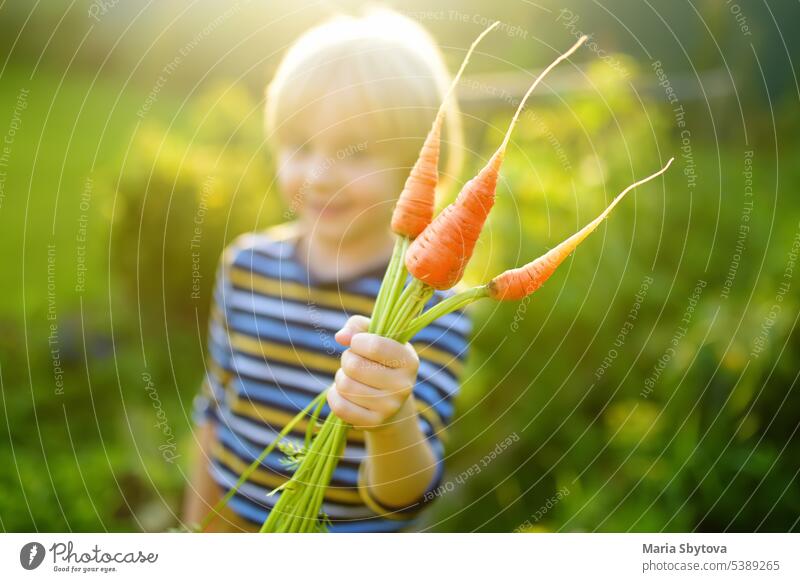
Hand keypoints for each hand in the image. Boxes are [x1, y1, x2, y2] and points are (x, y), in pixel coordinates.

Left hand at [328, 315, 418, 430]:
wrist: (391, 401)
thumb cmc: (380, 361)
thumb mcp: (377, 337)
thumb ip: (358, 326)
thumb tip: (340, 337)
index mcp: (409, 361)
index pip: (375, 345)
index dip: (357, 341)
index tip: (357, 342)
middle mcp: (404, 386)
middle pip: (354, 365)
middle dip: (347, 359)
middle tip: (354, 362)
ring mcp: (390, 407)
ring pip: (344, 385)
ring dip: (340, 377)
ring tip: (351, 377)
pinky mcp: (373, 423)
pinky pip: (340, 406)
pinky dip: (334, 395)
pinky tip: (343, 392)